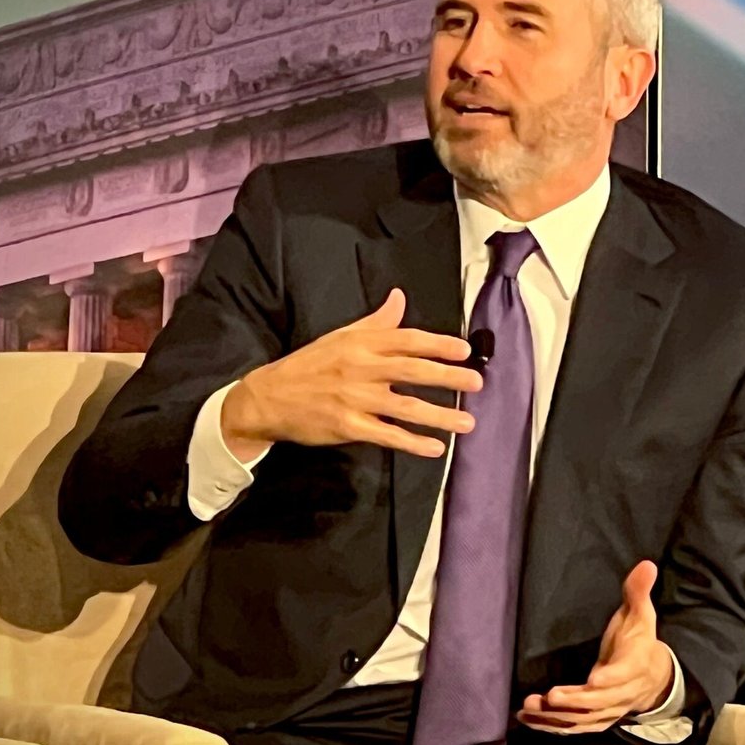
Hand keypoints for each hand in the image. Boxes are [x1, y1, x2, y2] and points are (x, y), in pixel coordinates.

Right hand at [221, 288, 481, 460]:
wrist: (267, 398)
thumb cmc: (309, 365)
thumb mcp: (341, 336)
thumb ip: (376, 321)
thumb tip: (400, 297)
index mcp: (361, 344)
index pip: (407, 339)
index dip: (438, 344)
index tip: (465, 350)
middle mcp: (361, 368)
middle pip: (412, 370)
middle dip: (448, 376)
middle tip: (477, 382)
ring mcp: (355, 399)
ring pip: (405, 407)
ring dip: (439, 415)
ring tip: (468, 422)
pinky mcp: (348, 426)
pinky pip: (386, 435)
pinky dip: (412, 442)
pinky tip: (435, 448)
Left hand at [518, 560, 675, 733]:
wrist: (652, 678)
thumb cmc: (638, 641)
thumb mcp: (641, 614)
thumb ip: (638, 591)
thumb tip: (646, 564)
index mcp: (633, 665)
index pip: (623, 674)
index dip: (610, 679)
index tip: (594, 680)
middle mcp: (621, 693)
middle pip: (599, 702)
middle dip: (575, 701)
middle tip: (550, 695)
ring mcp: (607, 710)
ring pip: (582, 718)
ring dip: (556, 716)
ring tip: (530, 706)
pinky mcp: (594, 719)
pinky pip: (572, 727)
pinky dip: (550, 725)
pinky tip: (527, 717)